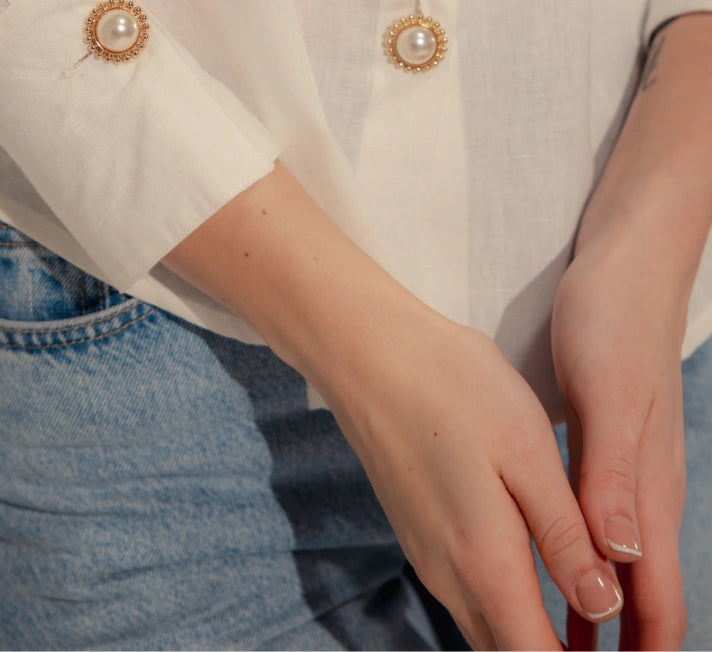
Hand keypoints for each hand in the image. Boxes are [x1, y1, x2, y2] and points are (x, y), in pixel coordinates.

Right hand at [323, 291, 624, 650]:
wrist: (366, 352)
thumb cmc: (454, 388)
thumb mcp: (527, 452)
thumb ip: (566, 536)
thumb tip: (605, 606)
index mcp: (486, 563)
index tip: (608, 637)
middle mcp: (451, 577)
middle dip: (553, 649)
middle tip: (595, 611)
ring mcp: (428, 557)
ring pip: (487, 627)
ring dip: (528, 629)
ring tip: (572, 591)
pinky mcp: (418, 533)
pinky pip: (466, 594)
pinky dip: (502, 600)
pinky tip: (526, 558)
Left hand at [552, 233, 688, 650]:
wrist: (628, 268)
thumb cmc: (614, 325)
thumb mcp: (606, 395)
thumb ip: (612, 474)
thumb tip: (621, 555)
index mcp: (648, 492)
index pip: (658, 608)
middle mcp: (646, 496)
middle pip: (644, 605)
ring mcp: (632, 477)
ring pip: (622, 576)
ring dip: (600, 627)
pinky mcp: (610, 457)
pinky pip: (604, 538)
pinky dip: (587, 578)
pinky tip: (556, 587)